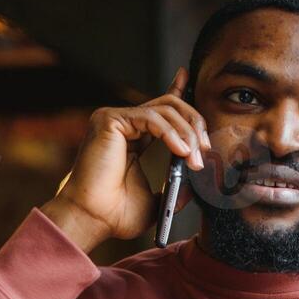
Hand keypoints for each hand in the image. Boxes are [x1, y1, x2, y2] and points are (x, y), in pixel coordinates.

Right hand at [41, 67, 211, 253]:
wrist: (92, 219)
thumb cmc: (115, 214)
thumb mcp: (156, 202)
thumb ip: (174, 189)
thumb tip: (194, 186)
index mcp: (132, 138)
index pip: (159, 109)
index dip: (176, 90)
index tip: (188, 79)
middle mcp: (122, 124)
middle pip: (169, 105)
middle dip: (194, 123)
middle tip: (205, 149)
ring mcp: (114, 120)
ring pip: (164, 109)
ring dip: (186, 132)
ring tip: (194, 158)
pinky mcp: (109, 120)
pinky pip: (150, 117)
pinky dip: (170, 132)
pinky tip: (180, 150)